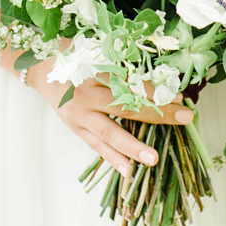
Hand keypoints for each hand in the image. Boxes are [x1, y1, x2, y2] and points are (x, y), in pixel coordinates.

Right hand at [25, 61, 190, 175]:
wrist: (41, 69)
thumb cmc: (74, 57)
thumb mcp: (98, 54)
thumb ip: (124, 66)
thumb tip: (160, 80)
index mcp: (96, 73)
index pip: (133, 84)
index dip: (157, 91)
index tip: (180, 96)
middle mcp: (88, 95)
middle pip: (126, 107)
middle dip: (158, 114)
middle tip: (184, 118)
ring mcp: (80, 115)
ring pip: (110, 134)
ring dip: (133, 148)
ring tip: (154, 159)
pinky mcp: (76, 129)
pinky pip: (96, 146)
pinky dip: (112, 159)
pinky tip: (128, 171)